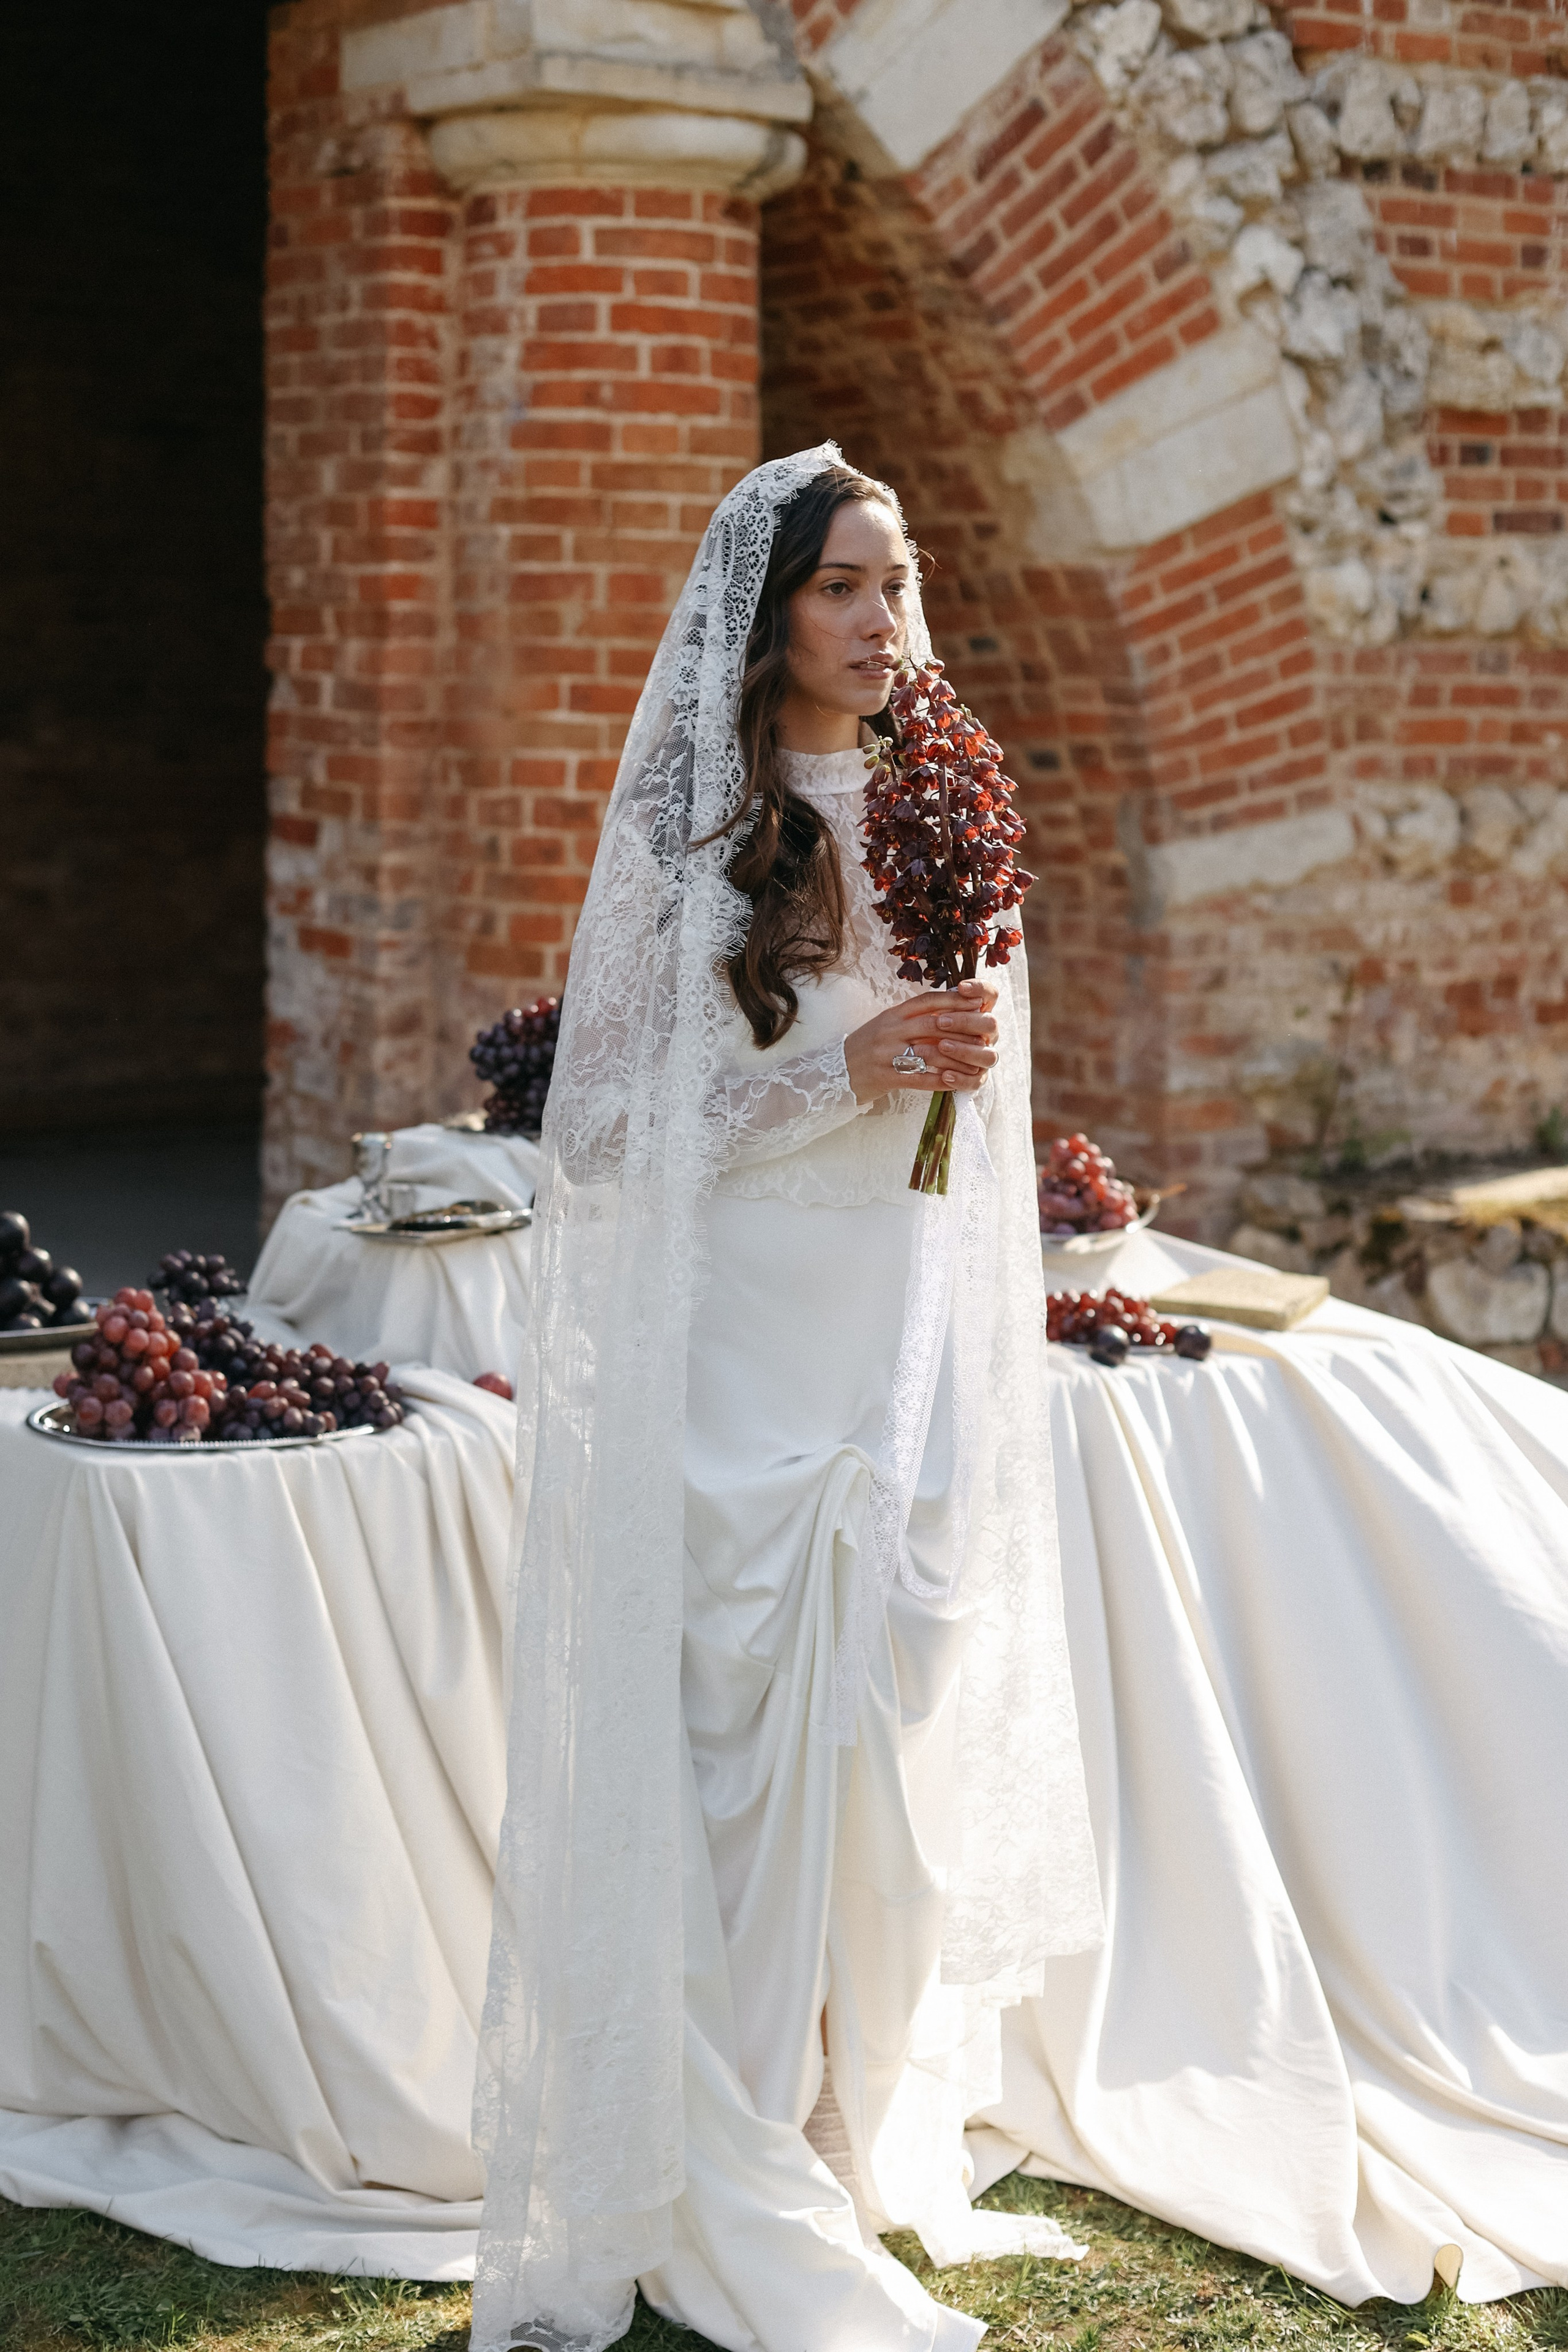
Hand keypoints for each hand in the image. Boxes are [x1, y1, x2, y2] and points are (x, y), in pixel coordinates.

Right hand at [844, 980, 999, 1104]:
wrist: (837, 1071)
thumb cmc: (868, 1046)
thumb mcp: (887, 1023)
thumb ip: (913, 1016)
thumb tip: (947, 1009)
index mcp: (893, 1015)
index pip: (927, 1001)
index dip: (953, 1000)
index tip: (975, 1002)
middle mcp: (891, 1030)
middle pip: (933, 1025)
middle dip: (962, 1030)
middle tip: (983, 1036)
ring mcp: (888, 1054)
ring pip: (930, 1053)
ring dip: (956, 1059)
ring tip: (974, 1063)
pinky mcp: (886, 1077)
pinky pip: (919, 1079)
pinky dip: (940, 1081)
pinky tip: (954, 1082)